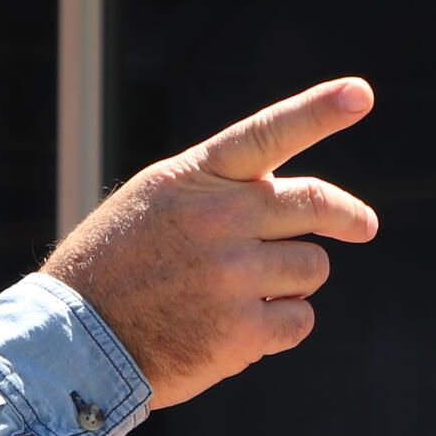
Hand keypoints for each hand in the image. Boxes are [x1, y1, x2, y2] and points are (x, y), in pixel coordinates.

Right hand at [42, 77, 378, 408]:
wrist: (73, 341)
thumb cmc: (113, 267)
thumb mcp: (153, 202)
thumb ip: (217, 190)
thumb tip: (287, 204)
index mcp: (195, 178)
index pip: (268, 133)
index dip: (319, 111)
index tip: (361, 94)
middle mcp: (220, 219)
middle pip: (314, 204)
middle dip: (348, 216)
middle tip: (363, 226)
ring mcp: (232, 275)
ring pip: (312, 267)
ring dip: (293, 280)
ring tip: (245, 293)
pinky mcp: (240, 331)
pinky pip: (299, 320)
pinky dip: (281, 325)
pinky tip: (239, 328)